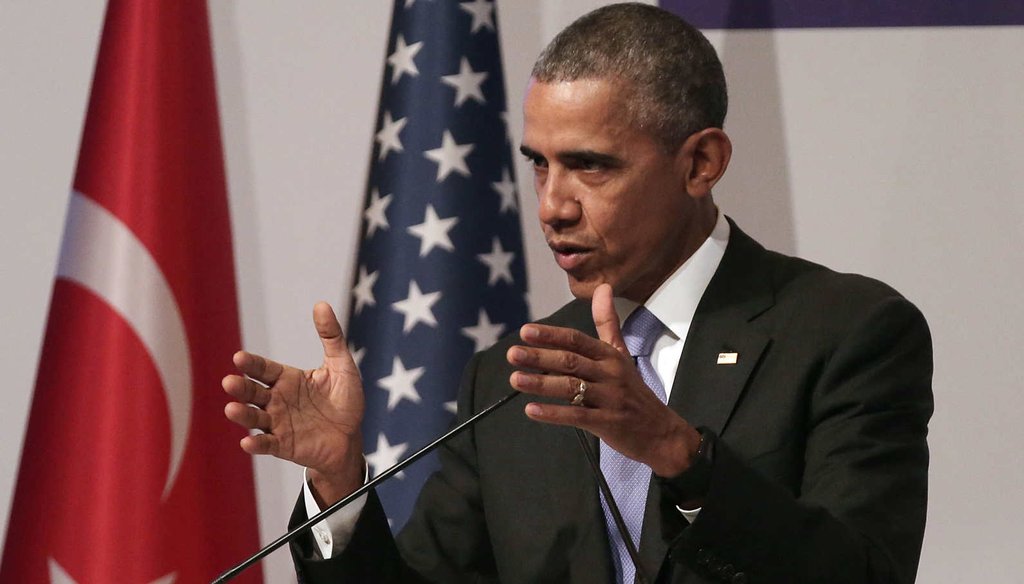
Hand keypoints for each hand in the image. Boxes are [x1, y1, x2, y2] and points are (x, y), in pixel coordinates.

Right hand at [223, 302, 363, 504]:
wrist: (352, 438)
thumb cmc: (345, 400)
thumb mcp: (342, 366)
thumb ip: (331, 337)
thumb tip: (321, 304)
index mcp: (287, 379)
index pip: (264, 369)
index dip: (251, 364)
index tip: (239, 358)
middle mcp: (277, 400)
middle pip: (253, 392)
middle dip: (240, 388)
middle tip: (230, 382)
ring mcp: (278, 424)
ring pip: (254, 418)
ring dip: (242, 415)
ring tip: (231, 409)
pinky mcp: (284, 445)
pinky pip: (267, 445)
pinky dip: (256, 444)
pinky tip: (247, 442)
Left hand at [507, 284, 700, 476]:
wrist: (660, 431)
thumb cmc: (633, 391)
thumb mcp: (621, 354)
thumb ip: (607, 322)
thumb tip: (603, 287)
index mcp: (610, 356)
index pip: (577, 340)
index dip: (551, 335)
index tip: (525, 332)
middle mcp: (610, 374)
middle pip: (571, 361)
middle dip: (540, 356)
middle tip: (512, 354)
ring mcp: (609, 399)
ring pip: (571, 388)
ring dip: (541, 383)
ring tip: (515, 379)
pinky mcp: (607, 423)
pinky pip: (577, 417)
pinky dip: (553, 414)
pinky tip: (531, 410)